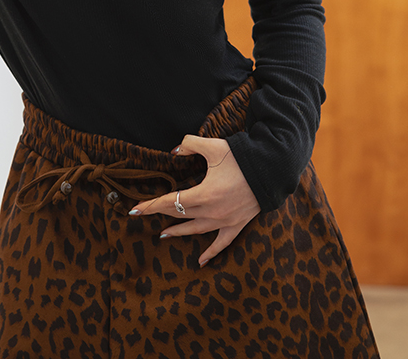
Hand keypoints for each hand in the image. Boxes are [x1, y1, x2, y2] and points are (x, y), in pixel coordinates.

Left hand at [128, 135, 260, 267]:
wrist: (272, 168)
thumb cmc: (241, 156)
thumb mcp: (213, 146)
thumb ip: (189, 145)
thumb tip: (174, 151)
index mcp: (204, 194)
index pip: (170, 202)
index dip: (151, 205)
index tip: (135, 210)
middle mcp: (213, 211)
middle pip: (180, 214)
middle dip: (160, 213)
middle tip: (144, 214)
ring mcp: (225, 221)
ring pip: (196, 230)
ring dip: (179, 232)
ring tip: (164, 234)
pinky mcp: (237, 224)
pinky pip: (222, 243)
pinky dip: (211, 253)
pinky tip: (201, 262)